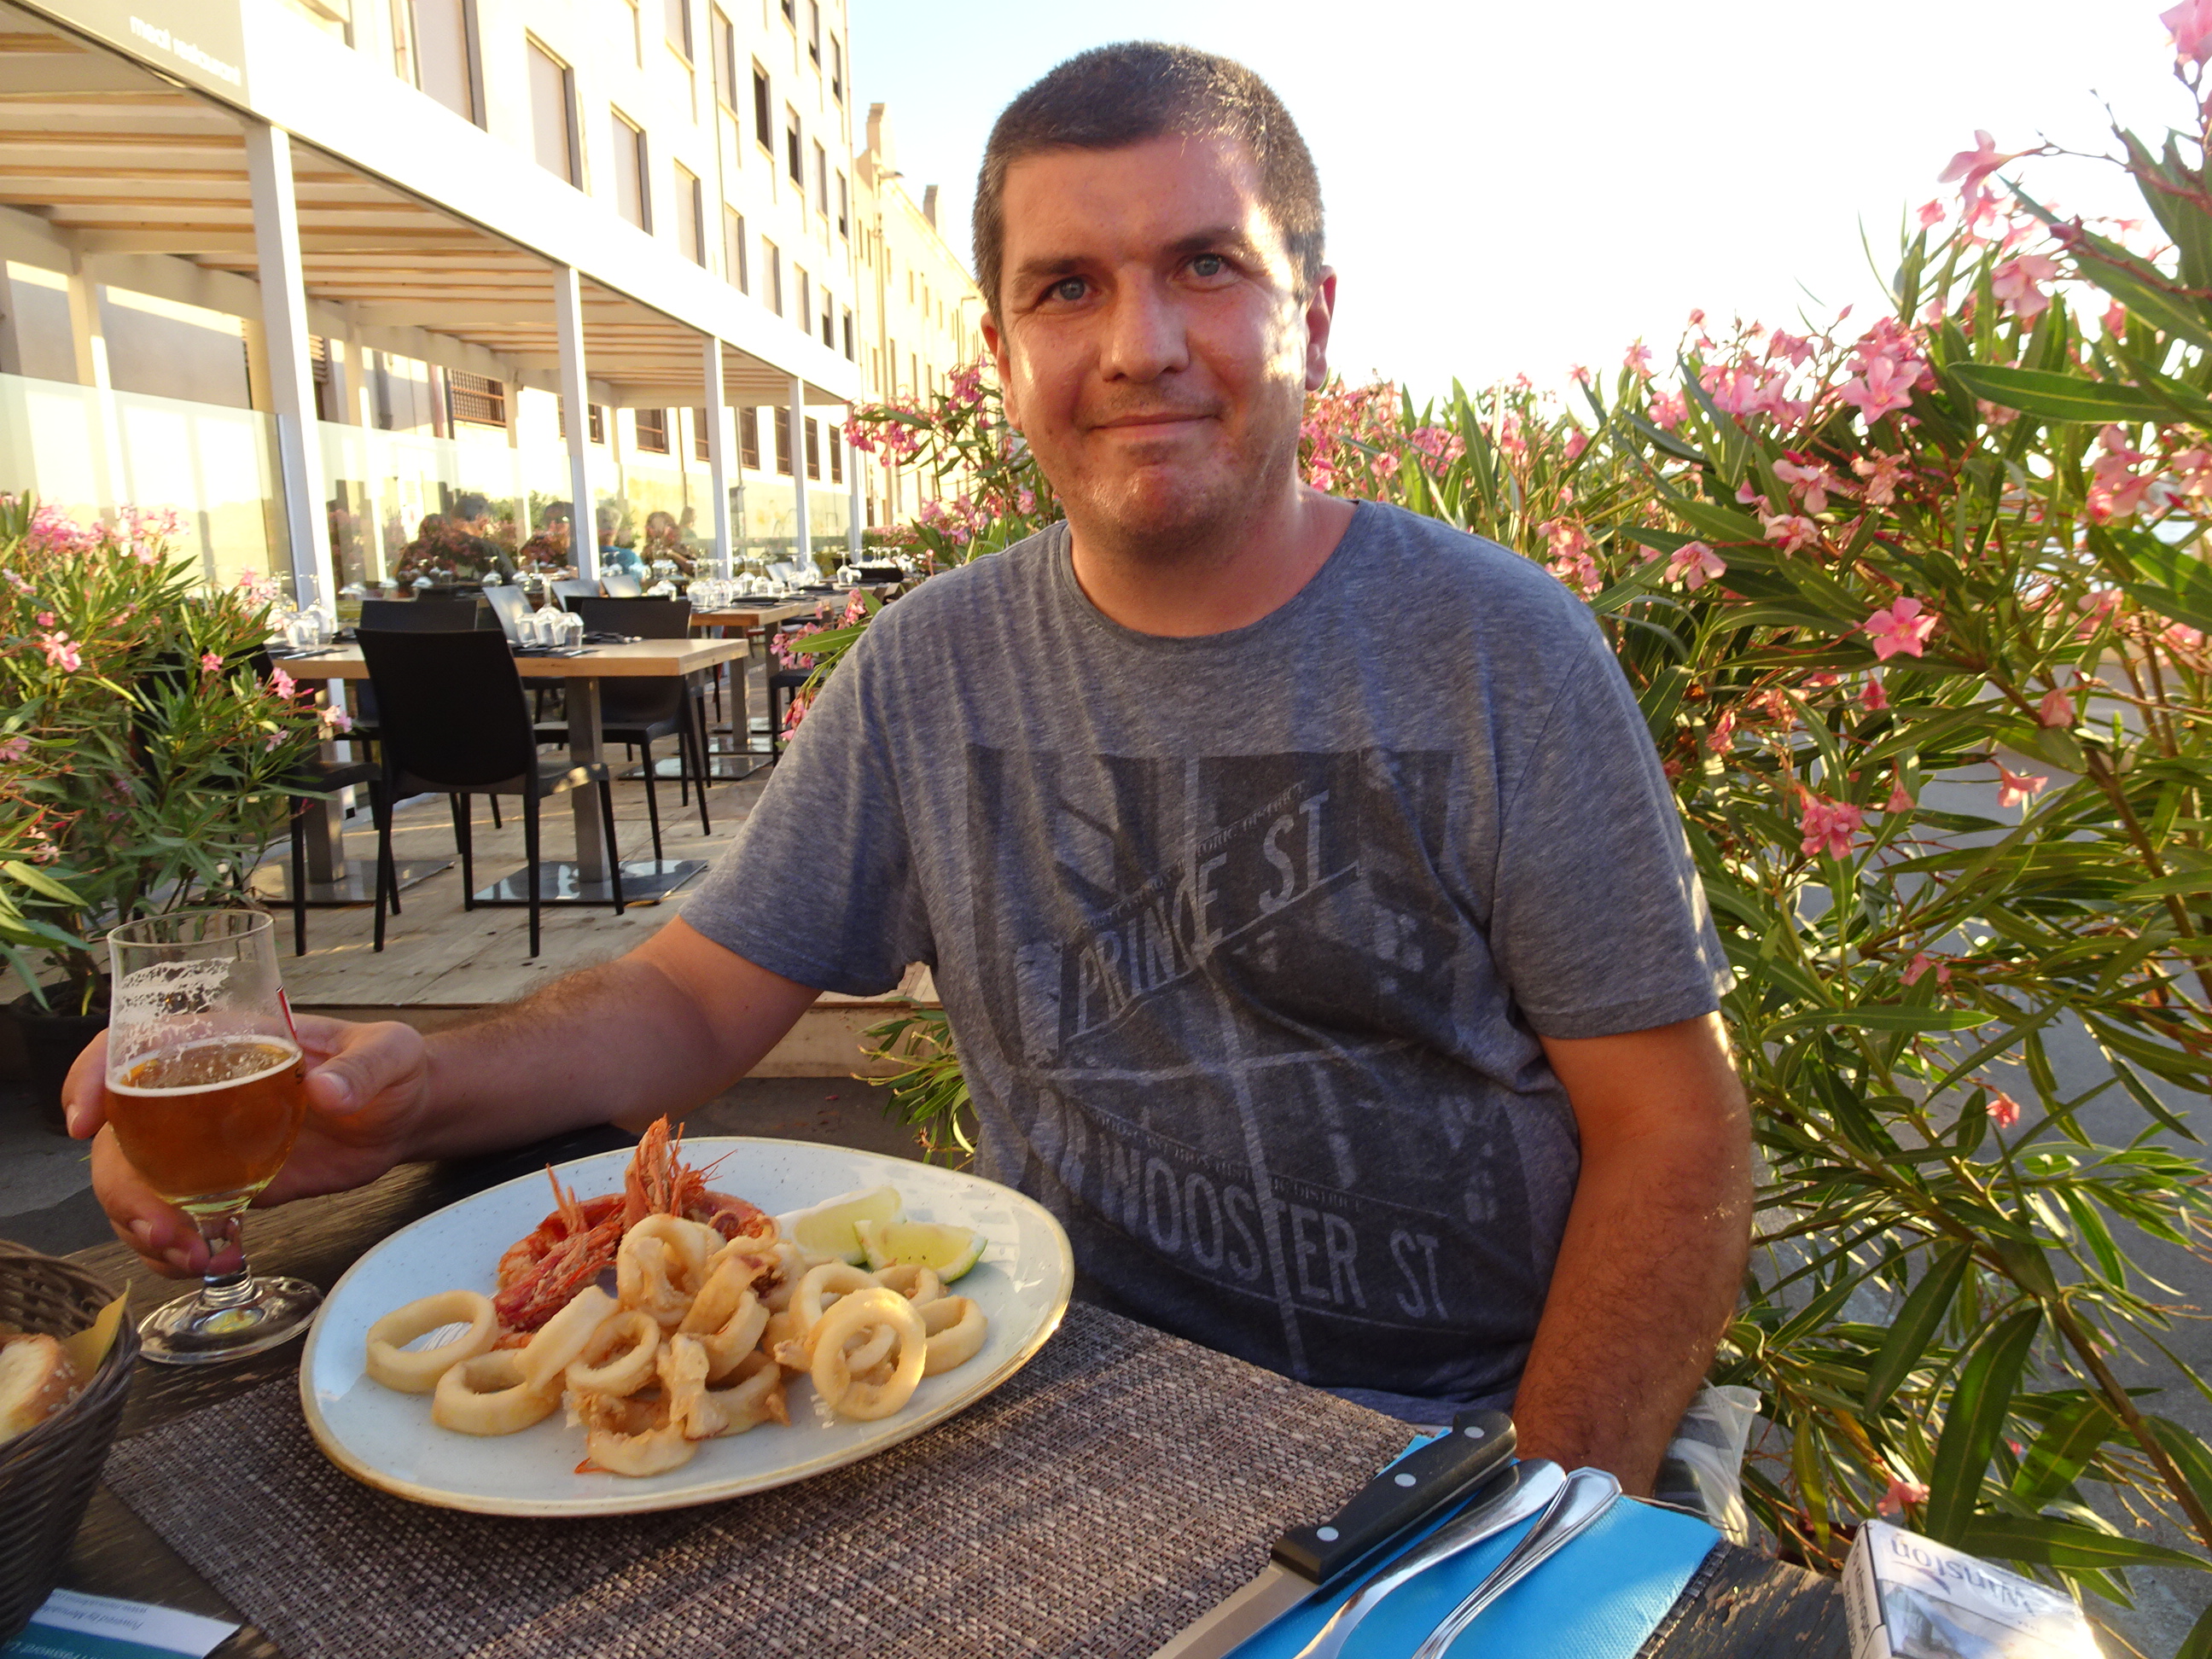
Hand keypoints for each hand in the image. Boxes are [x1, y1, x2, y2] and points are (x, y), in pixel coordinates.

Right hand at [64, 1015, 433, 1277]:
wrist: (405, 1115)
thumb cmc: (391, 1067)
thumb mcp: (388, 1054)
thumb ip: (361, 1069)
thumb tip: (325, 1091)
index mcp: (224, 1045)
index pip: (131, 1046)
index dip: (92, 1076)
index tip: (86, 1123)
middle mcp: (198, 1094)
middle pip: (119, 1136)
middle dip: (123, 1190)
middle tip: (165, 1231)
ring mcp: (204, 1144)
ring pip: (135, 1184)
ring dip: (143, 1227)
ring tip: (192, 1257)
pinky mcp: (224, 1185)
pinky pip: (174, 1215)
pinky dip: (177, 1246)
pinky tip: (217, 1259)